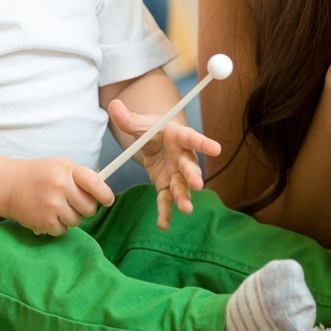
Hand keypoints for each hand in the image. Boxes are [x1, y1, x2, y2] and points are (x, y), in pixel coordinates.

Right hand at [3, 157, 114, 235]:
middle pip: (89, 208)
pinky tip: (46, 214)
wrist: (7, 185)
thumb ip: (81, 178)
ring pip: (77, 221)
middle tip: (72, 202)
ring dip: (70, 217)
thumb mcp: (60, 167)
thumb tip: (103, 195)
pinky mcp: (44, 221)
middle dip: (84, 208)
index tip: (108, 200)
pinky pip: (63, 230)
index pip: (96, 184)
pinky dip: (57, 225)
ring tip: (55, 206)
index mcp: (67, 169)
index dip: (105, 195)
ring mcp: (52, 205)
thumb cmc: (38, 175)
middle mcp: (61, 186)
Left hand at [107, 99, 221, 229]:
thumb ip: (128, 118)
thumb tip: (113, 105)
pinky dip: (165, 213)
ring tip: (186, 209)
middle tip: (198, 184)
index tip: (217, 149)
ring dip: (184, 197)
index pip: (192, 138)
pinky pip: (166, 200)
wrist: (154, 141)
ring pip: (181, 187)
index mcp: (178, 136)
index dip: (204, 143)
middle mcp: (181, 157)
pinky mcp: (166, 186)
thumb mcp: (140, 123)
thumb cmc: (152, 130)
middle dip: (193, 176)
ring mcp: (176, 174)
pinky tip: (163, 225)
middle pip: (189, 167)